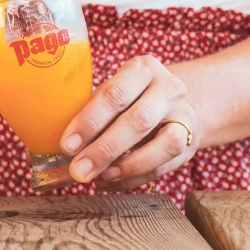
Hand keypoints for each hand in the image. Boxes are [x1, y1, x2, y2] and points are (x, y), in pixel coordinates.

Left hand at [60, 56, 199, 190]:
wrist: (173, 103)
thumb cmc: (131, 98)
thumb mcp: (114, 91)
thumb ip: (92, 112)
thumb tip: (58, 148)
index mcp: (143, 68)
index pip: (114, 94)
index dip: (89, 122)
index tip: (67, 145)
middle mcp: (168, 88)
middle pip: (138, 121)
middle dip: (104, 149)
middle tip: (78, 170)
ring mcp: (185, 115)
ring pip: (163, 145)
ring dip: (126, 166)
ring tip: (100, 177)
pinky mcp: (191, 142)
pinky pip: (165, 165)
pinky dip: (135, 177)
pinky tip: (113, 180)